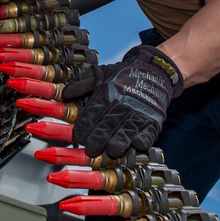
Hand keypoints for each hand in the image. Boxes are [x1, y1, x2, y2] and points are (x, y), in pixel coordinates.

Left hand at [66, 45, 181, 157]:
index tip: (79, 136)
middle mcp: (121, 105)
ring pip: (127, 130)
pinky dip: (143, 139)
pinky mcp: (153, 120)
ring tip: (113, 151)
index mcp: (106, 96)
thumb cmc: (122, 76)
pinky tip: (137, 145)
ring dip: (120, 141)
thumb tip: (65, 93)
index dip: (84, 127)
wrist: (154, 69)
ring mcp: (138, 113)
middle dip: (99, 138)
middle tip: (92, 149)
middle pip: (108, 125)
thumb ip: (82, 84)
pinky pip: (149, 132)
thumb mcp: (100, 74)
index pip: (92, 114)